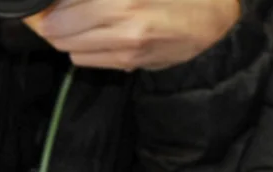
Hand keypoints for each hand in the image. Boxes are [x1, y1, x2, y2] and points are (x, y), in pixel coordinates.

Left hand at [26, 0, 237, 70]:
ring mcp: (124, 46)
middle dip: (55, 19)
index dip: (56, 4)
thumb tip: (66, 1)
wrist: (217, 23)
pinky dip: (82, 47)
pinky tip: (96, 34)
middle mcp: (122, 21)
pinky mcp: (127, 63)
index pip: (64, 6)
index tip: (56, 2)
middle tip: (63, 9)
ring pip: (68, 46)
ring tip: (80, 21)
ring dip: (67, 34)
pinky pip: (85, 59)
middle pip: (58, 28)